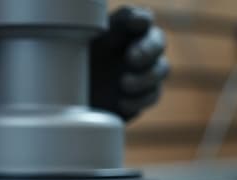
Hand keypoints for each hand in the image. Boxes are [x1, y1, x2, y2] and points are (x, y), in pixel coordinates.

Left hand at [90, 6, 169, 121]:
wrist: (75, 96)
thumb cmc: (81, 62)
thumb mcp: (89, 42)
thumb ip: (113, 28)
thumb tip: (135, 18)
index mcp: (127, 29)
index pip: (142, 18)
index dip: (142, 18)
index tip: (137, 23)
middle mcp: (141, 46)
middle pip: (158, 42)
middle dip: (147, 50)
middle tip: (131, 58)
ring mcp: (146, 71)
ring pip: (161, 69)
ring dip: (146, 77)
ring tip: (124, 84)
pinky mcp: (145, 94)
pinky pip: (152, 96)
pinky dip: (139, 100)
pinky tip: (123, 103)